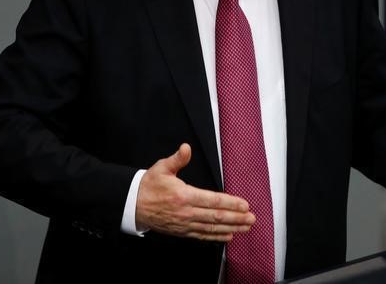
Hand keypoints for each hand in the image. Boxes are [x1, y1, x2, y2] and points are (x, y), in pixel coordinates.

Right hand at [135, 143, 254, 241]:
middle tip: (252, 218)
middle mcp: (186, 212)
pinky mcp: (181, 231)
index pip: (213, 200)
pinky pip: (202, 235)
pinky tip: (228, 236)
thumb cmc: (148, 185)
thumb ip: (177, 159)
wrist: (133, 205)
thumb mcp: (161, 168)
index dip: (231, 203)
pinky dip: (216, 237)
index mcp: (184, 195)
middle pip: (216, 217)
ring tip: (246, 228)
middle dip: (236, 218)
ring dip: (231, 228)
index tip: (244, 205)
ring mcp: (184, 224)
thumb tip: (186, 148)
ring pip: (212, 228)